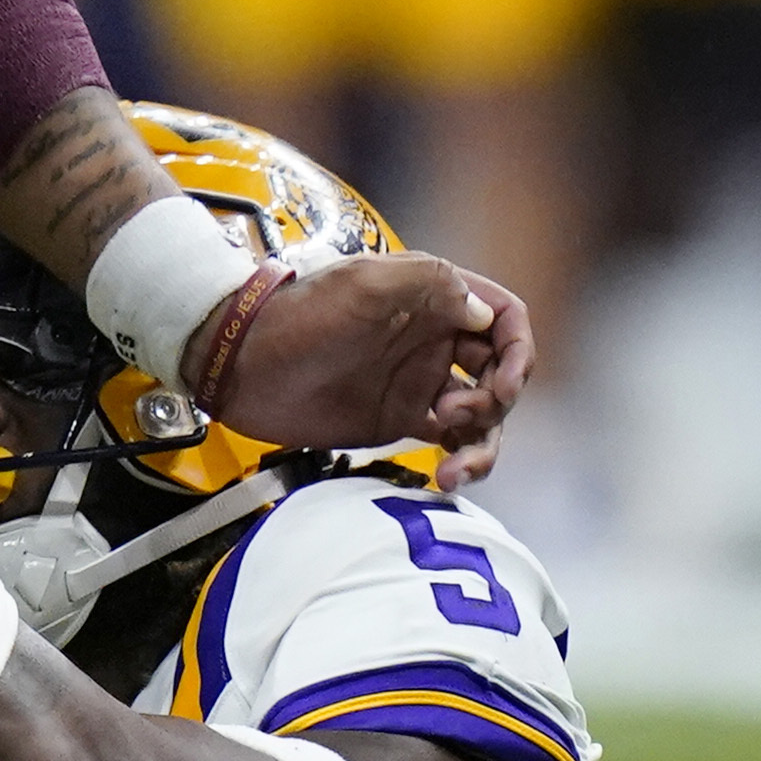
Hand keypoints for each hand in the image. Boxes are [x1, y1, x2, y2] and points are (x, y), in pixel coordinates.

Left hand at [203, 252, 530, 469]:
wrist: (242, 365)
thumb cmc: (296, 318)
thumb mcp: (362, 284)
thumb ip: (429, 285)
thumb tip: (483, 312)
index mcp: (433, 297)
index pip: (505, 316)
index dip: (518, 349)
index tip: (503, 383)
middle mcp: (434, 338)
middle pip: (501, 369)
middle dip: (499, 399)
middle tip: (462, 417)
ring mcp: (420, 381)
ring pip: (482, 413)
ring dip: (485, 442)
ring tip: (457, 468)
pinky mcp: (401, 419)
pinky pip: (452, 441)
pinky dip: (462, 460)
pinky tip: (447, 476)